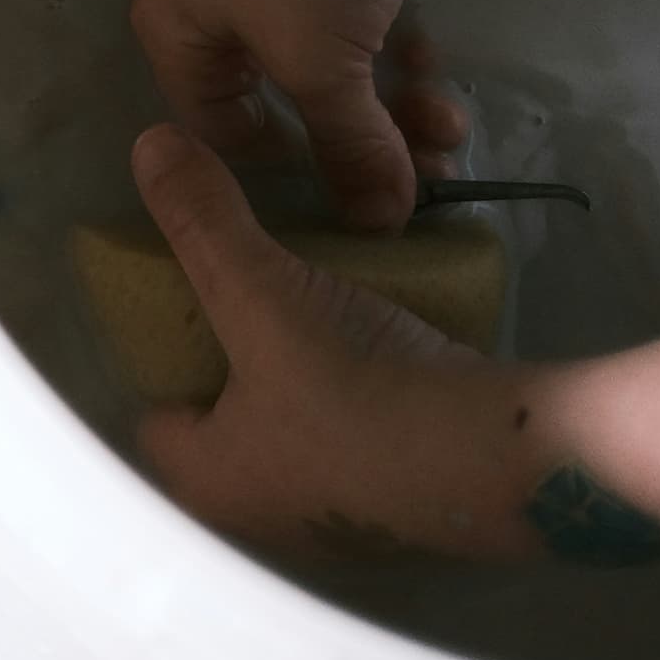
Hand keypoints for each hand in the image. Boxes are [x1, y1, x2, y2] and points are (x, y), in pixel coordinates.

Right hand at [131, 0, 464, 231]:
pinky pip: (353, 23)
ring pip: (329, 65)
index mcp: (175, 29)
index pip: (216, 132)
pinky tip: (436, 65)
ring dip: (389, 106)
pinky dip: (392, 51)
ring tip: (450, 128)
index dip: (286, 176)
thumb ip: (349, 153)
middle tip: (423, 175)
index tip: (353, 202)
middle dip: (358, 143)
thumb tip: (379, 225)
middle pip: (284, 103)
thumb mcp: (322, 70)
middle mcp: (210, 1)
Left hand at [132, 127, 537, 561]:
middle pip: (227, 402)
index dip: (160, 340)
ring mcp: (342, 514)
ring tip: (312, 291)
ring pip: (298, 406)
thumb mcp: (263, 295)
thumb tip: (147, 146)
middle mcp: (264, 513)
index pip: (154, 405)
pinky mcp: (406, 495)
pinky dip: (361, 371)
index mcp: (208, 483)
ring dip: (306, 351)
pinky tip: (372, 323)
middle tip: (247, 278)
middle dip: (239, 339)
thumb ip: (204, 224)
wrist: (512, 459)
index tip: (179, 279)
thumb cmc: (358, 392)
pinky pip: (360, 418)